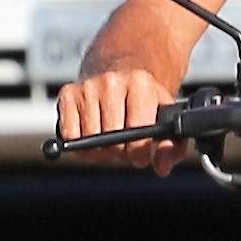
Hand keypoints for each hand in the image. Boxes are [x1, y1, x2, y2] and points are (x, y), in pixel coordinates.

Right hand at [52, 63, 184, 171]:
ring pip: (89, 140)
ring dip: (99, 150)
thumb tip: (162, 168)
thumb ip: (172, 147)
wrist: (123, 73)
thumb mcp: (167, 120)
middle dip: (119, 152)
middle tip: (125, 147)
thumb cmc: (147, 103)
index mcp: (141, 84)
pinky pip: (70, 135)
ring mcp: (87, 86)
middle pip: (111, 140)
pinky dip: (79, 144)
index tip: (140, 156)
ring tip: (110, 139)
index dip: (139, 153)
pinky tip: (92, 135)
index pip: (137, 131)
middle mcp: (112, 81)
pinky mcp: (68, 93)